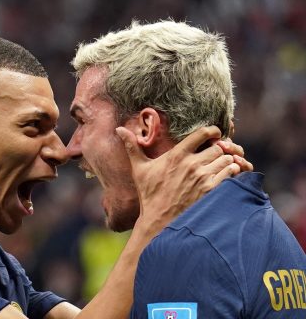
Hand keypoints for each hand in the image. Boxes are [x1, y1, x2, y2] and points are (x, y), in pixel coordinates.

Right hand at [115, 126, 247, 228]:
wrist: (159, 221)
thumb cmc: (149, 195)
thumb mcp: (139, 169)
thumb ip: (131, 147)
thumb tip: (118, 130)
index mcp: (177, 155)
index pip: (203, 133)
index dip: (213, 131)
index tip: (214, 134)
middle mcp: (191, 164)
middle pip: (219, 146)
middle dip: (221, 148)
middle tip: (218, 153)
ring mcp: (203, 177)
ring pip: (227, 159)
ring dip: (227, 161)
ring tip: (221, 166)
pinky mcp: (212, 191)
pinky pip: (231, 173)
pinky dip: (232, 172)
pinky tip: (225, 176)